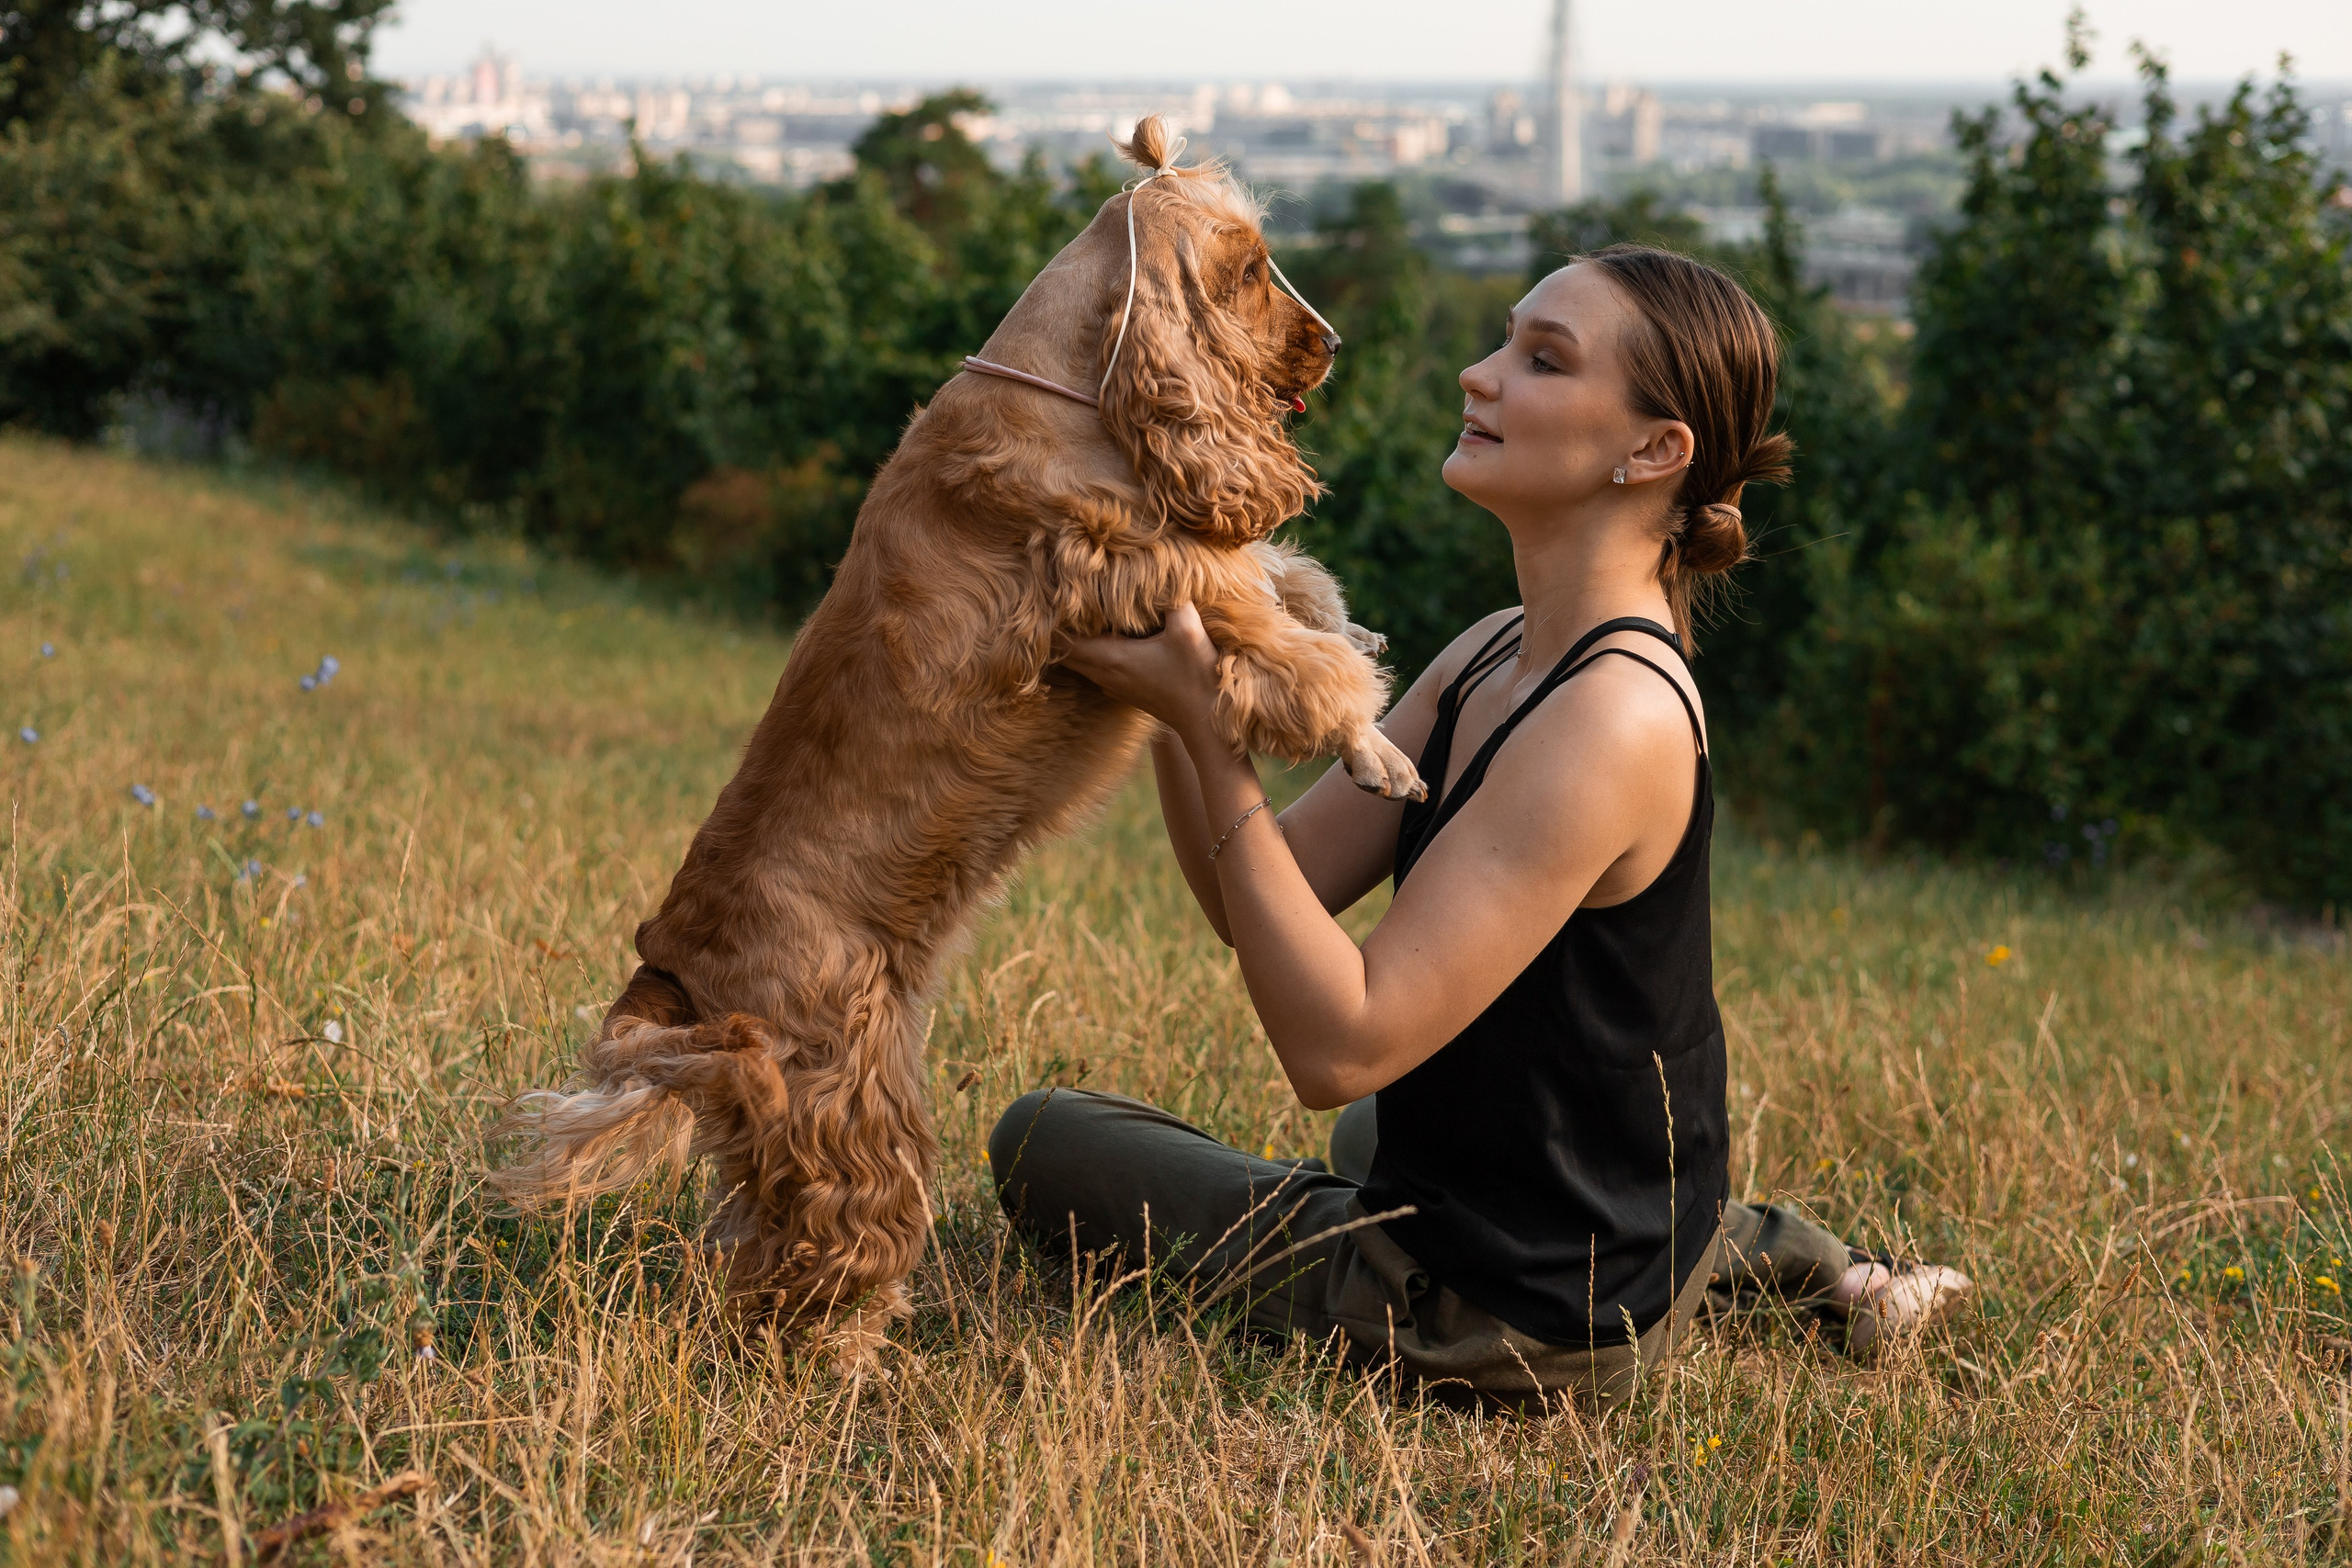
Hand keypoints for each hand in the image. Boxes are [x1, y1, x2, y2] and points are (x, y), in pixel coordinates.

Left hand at [1062, 601, 1224, 742]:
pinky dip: (1092, 654)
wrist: (1209, 719)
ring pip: (1080, 663)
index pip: (1064, 642)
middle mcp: (1105, 675)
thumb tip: (1161, 572)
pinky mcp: (1126, 691)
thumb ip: (1171, 599)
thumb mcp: (1187, 629)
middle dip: (1060, 630)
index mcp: (1111, 658)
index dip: (1053, 621)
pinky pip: (1096, 669)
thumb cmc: (1196, 676)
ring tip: (1080, 616)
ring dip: (1076, 642)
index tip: (1052, 599)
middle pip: (1066, 653)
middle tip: (1062, 602)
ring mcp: (1114, 687)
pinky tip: (1108, 636)